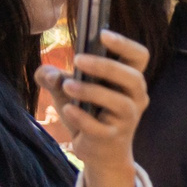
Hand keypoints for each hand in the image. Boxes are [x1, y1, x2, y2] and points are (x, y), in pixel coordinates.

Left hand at [38, 29, 148, 186]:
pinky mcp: (113, 138)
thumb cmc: (90, 114)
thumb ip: (53, 77)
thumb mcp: (69, 91)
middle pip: (132, 77)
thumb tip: (47, 73)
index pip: (139, 56)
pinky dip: (82, 117)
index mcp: (129, 81)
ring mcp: (127, 119)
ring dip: (91, 91)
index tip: (102, 34)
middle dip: (105, 66)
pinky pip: (100, 127)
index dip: (125, 43)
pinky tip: (68, 110)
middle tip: (77, 60)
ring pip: (119, 102)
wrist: (101, 152)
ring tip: (66, 86)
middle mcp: (135, 98)